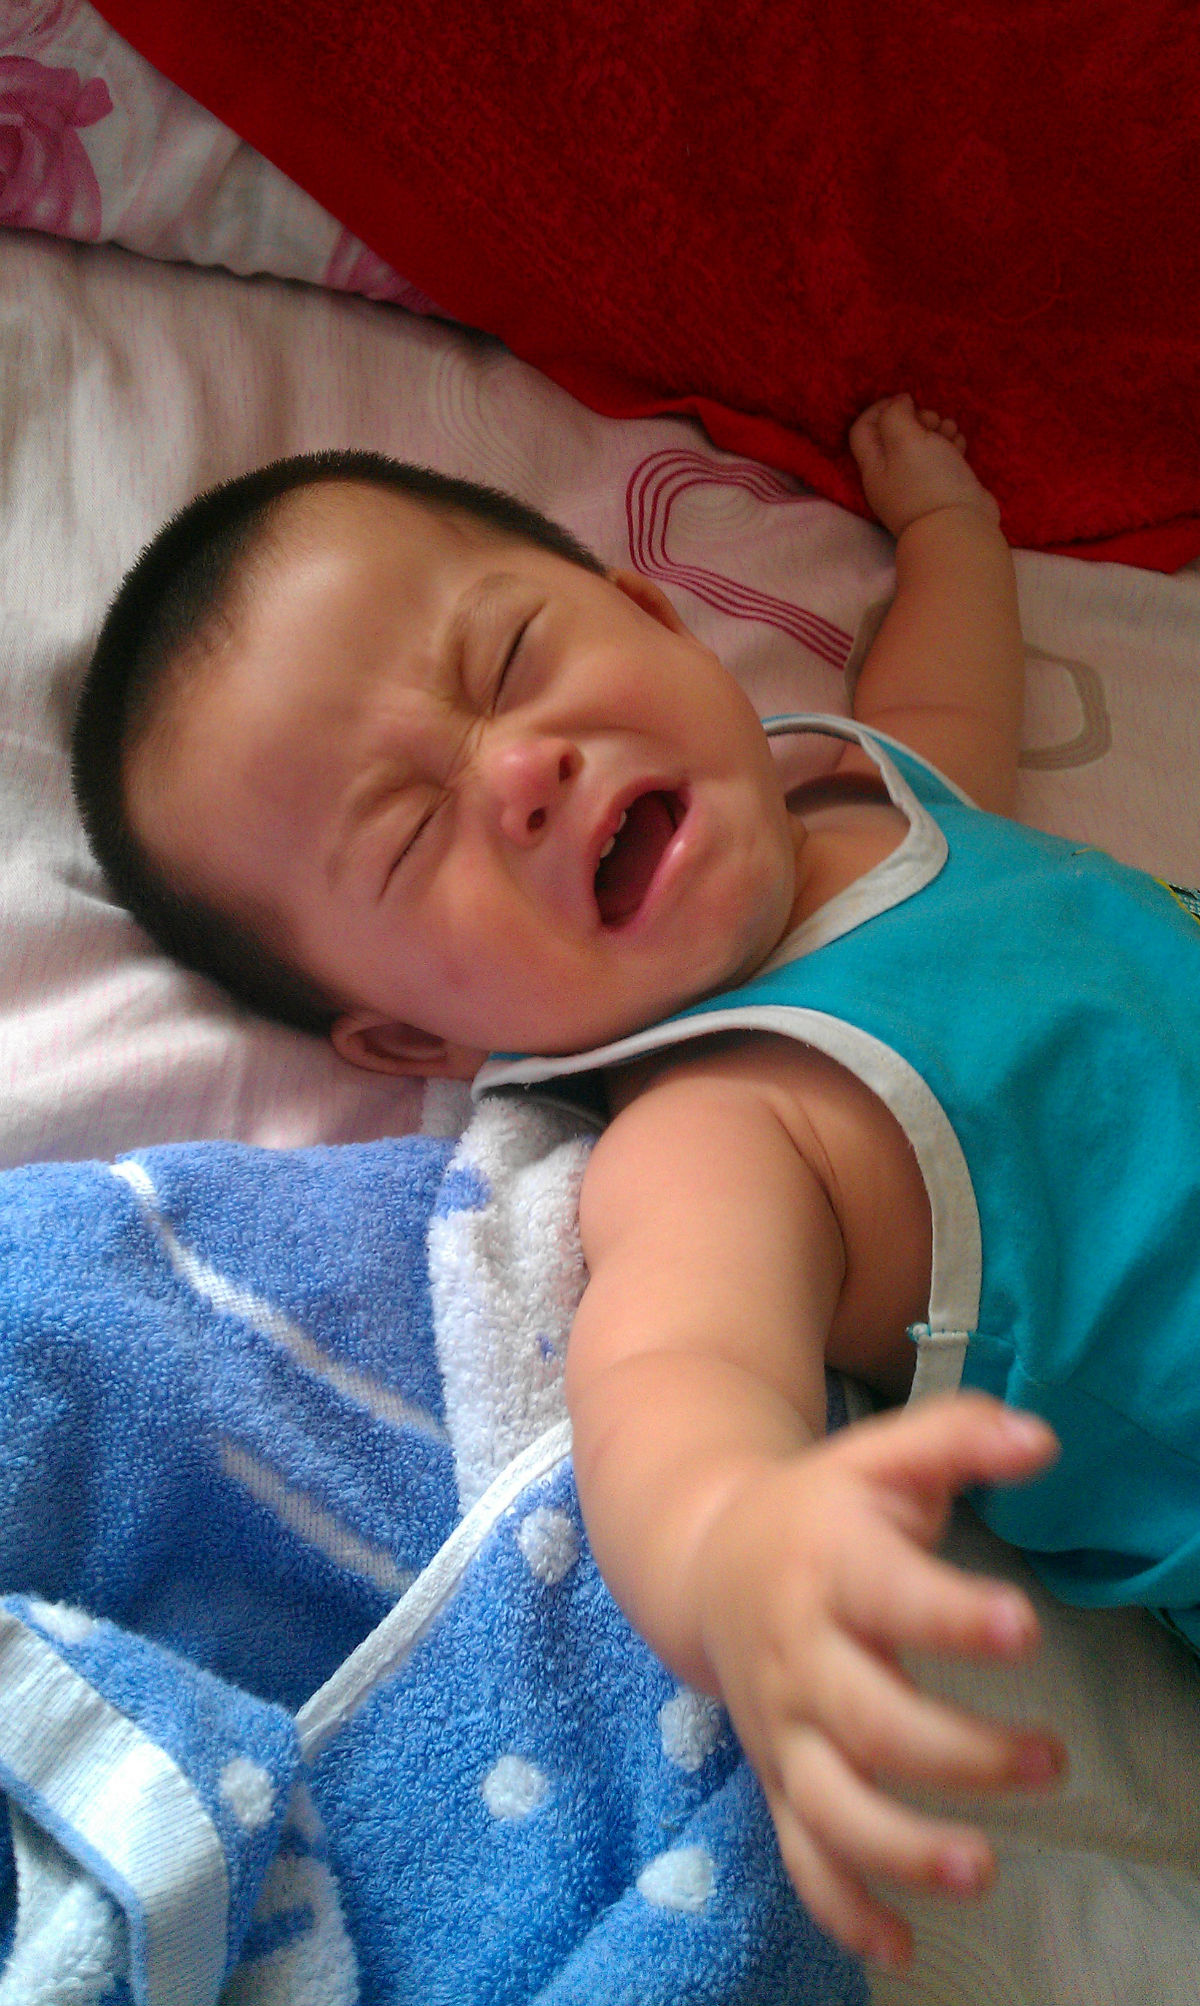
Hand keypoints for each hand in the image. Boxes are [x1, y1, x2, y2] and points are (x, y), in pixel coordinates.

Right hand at [693, 1392, 1064, 1970]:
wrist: (706, 1559)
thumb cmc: (819, 1510)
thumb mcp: (879, 1457)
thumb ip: (959, 1439)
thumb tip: (1043, 1442)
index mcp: (828, 1568)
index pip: (890, 1595)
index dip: (953, 1615)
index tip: (1024, 1627)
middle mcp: (801, 1657)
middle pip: (872, 1723)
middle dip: (962, 1752)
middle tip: (1052, 1760)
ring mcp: (785, 1729)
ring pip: (832, 1809)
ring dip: (904, 1850)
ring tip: (984, 1867)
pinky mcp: (779, 1779)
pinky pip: (802, 1858)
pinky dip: (844, 1910)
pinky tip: (902, 1945)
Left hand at [850, 393, 1000, 537]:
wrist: (959, 528)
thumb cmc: (927, 482)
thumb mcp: (904, 441)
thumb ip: (894, 416)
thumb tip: (899, 404)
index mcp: (874, 466)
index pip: (863, 429)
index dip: (880, 408)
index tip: (905, 401)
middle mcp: (892, 475)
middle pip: (896, 433)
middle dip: (916, 417)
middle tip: (932, 421)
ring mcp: (918, 482)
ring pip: (924, 442)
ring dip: (938, 428)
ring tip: (950, 432)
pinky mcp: (943, 486)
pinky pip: (943, 456)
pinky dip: (951, 445)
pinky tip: (960, 444)